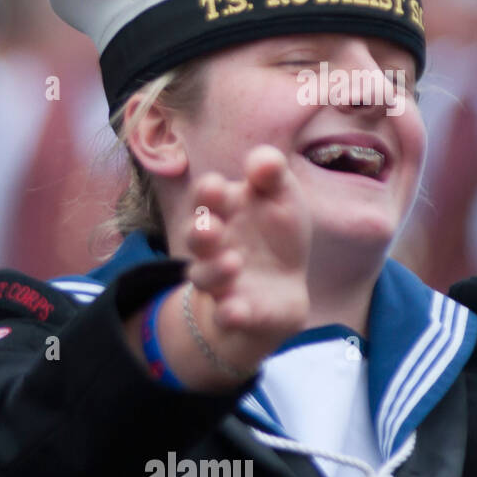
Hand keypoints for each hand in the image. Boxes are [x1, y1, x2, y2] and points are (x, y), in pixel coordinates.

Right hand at [181, 144, 309, 371]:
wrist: (280, 288)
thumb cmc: (275, 234)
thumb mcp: (281, 197)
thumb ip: (271, 174)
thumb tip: (262, 161)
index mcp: (222, 212)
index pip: (206, 199)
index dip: (207, 193)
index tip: (217, 186)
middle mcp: (213, 247)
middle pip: (195, 238)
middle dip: (199, 232)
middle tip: (211, 228)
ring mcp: (222, 281)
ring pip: (205, 277)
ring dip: (215, 270)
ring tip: (234, 263)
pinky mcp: (236, 312)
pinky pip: (225, 315)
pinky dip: (228, 314)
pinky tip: (235, 311)